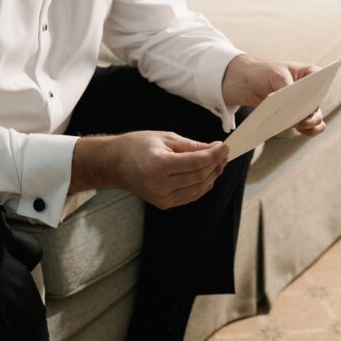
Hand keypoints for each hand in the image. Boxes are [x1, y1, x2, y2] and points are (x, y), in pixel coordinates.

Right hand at [107, 130, 228, 209]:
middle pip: (199, 177)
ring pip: (198, 189)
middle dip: (215, 164)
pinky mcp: (164, 203)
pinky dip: (202, 186)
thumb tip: (214, 149)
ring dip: (212, 176)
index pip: (196, 162)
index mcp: (159, 165)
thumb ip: (191, 146)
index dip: (214, 155)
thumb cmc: (137, 146)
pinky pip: (190, 196)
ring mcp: (162, 197)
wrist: (115, 163)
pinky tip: (206, 174)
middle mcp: (160, 184)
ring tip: (217, 163)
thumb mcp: (164, 138)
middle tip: (223, 153)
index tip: (224, 147)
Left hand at [222, 54, 325, 136]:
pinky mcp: (296, 117)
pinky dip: (304, 131)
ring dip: (309, 124)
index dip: (320, 90)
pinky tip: (294, 129)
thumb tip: (297, 105)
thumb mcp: (276, 74)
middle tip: (302, 118)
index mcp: (309, 73)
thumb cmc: (263, 72)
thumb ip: (288, 87)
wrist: (247, 83)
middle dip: (312, 112)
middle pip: (319, 103)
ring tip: (297, 124)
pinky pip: (307, 128)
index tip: (311, 97)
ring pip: (316, 119)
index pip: (323, 80)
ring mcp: (304, 106)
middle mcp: (311, 91)